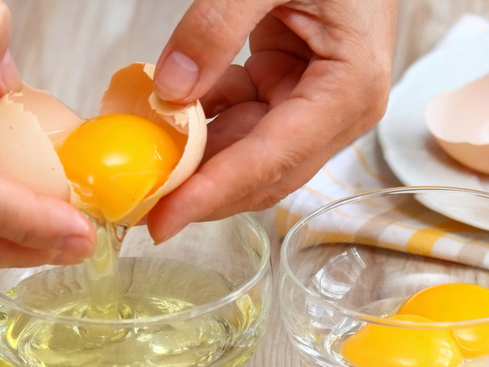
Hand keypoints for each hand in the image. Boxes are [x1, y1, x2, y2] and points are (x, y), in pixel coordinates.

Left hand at [147, 0, 396, 240]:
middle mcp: (338, 111)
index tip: (164, 219)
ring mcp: (314, 104)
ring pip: (249, 154)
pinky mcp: (290, 91)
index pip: (275, 157)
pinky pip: (241, 122)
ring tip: (142, 169)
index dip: (216, 192)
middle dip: (203, 193)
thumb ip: (218, 23)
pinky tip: (163, 121)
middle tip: (139, 209)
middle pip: (265, 173)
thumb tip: (171, 87)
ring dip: (198, 162)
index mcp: (349, 89)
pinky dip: (202, 125)